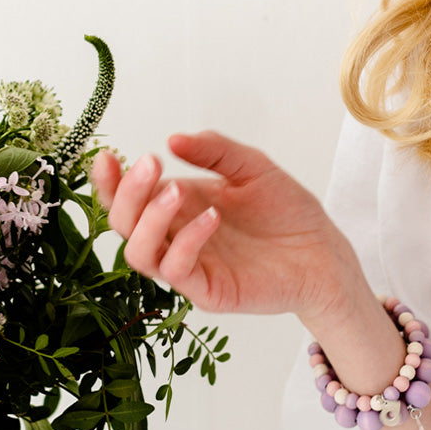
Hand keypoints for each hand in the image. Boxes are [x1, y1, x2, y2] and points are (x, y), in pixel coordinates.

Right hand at [92, 131, 353, 320]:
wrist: (323, 249)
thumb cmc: (286, 210)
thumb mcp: (252, 167)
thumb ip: (215, 151)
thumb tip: (173, 139)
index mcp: (180, 205)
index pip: (130, 197)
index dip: (110, 181)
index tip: (108, 158)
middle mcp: (176, 235)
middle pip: (124, 224)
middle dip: (127, 194)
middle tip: (150, 164)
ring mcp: (189, 265)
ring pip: (140, 253)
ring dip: (150, 220)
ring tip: (177, 190)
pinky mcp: (208, 290)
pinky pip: (179, 271)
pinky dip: (186, 242)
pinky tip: (212, 218)